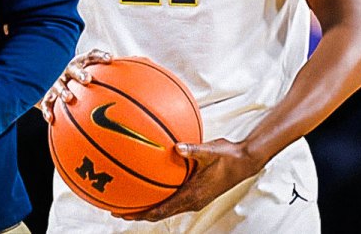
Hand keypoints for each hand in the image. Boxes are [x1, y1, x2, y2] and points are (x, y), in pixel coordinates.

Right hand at [39, 49, 112, 121]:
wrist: (48, 74)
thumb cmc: (80, 76)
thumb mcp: (93, 69)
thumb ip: (115, 72)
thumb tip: (143, 70)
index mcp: (81, 62)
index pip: (91, 55)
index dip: (100, 56)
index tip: (110, 59)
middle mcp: (68, 70)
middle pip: (74, 70)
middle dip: (80, 74)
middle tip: (87, 79)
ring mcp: (56, 82)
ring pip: (58, 85)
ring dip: (63, 91)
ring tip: (68, 98)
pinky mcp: (47, 94)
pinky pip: (46, 103)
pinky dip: (48, 110)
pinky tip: (51, 119)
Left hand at [120, 138, 262, 221]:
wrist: (245, 162)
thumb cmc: (228, 156)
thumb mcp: (210, 151)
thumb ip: (193, 149)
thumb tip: (177, 146)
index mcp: (192, 196)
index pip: (161, 211)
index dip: (141, 214)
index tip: (123, 214)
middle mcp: (191, 201)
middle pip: (159, 213)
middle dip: (137, 214)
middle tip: (116, 210)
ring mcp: (193, 199)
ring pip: (165, 208)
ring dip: (146, 207)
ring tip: (127, 202)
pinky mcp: (195, 193)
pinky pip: (172, 199)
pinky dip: (158, 196)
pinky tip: (149, 184)